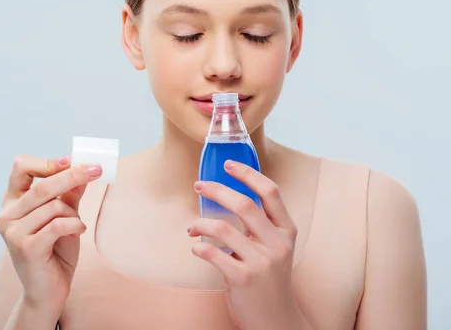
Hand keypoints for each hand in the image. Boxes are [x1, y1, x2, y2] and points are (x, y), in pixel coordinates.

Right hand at [0, 155, 101, 315]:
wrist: (48, 292)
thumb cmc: (55, 252)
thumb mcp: (64, 217)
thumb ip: (70, 194)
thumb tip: (84, 168)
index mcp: (12, 203)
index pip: (20, 168)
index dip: (46, 162)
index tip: (70, 161)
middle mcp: (7, 215)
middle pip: (41, 186)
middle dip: (71, 175)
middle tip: (96, 169)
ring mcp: (13, 232)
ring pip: (53, 207)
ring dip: (73, 213)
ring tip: (76, 225)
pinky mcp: (26, 248)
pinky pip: (57, 224)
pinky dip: (74, 225)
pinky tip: (77, 231)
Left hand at [189, 160, 307, 329]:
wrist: (276, 320)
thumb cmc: (269, 279)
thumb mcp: (275, 248)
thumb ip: (260, 226)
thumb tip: (227, 196)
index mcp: (286, 231)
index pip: (270, 192)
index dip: (248, 174)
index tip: (228, 164)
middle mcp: (277, 244)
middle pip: (244, 205)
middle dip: (217, 190)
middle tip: (199, 185)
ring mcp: (261, 262)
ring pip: (222, 229)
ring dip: (200, 223)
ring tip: (192, 227)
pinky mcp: (243, 279)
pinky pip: (212, 254)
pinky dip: (199, 248)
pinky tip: (196, 248)